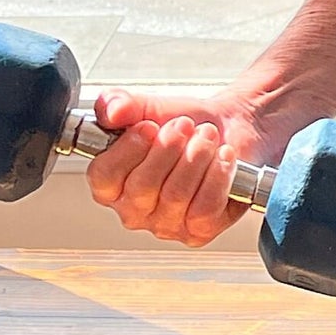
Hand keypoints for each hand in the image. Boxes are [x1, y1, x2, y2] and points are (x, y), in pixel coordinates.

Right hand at [85, 89, 283, 247]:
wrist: (231, 124)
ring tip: (207, 136)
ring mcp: (167, 224)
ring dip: (197, 155)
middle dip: (169, 147)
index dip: (127, 150)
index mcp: (113, 184)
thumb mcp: (150, 107)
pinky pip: (205, 206)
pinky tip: (223, 156)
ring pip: (176, 195)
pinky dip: (218, 174)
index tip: (148, 127)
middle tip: (185, 125)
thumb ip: (121, 104)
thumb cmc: (188, 123)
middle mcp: (135, 210)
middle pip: (142, 187)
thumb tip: (110, 111)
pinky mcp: (200, 229)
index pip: (104, 177)